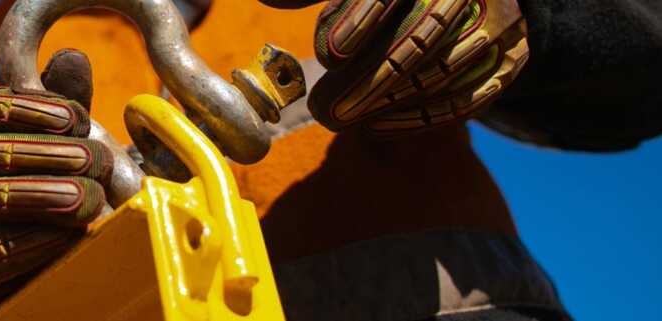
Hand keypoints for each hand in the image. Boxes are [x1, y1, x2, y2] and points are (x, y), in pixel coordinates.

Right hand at [0, 50, 113, 318]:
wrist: (0, 277)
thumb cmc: (31, 200)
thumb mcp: (46, 152)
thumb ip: (56, 111)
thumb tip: (73, 58)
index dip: (27, 111)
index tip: (77, 118)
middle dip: (46, 156)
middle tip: (96, 161)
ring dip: (41, 197)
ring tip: (88, 197)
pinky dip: (33, 242)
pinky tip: (71, 234)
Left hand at [260, 0, 528, 135]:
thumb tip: (269, 0)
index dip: (361, 18)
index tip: (329, 54)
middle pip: (423, 37)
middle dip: (372, 79)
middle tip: (328, 112)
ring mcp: (500, 23)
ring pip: (445, 71)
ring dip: (391, 103)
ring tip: (344, 120)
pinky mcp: (513, 59)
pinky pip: (471, 97)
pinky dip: (423, 118)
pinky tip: (377, 127)